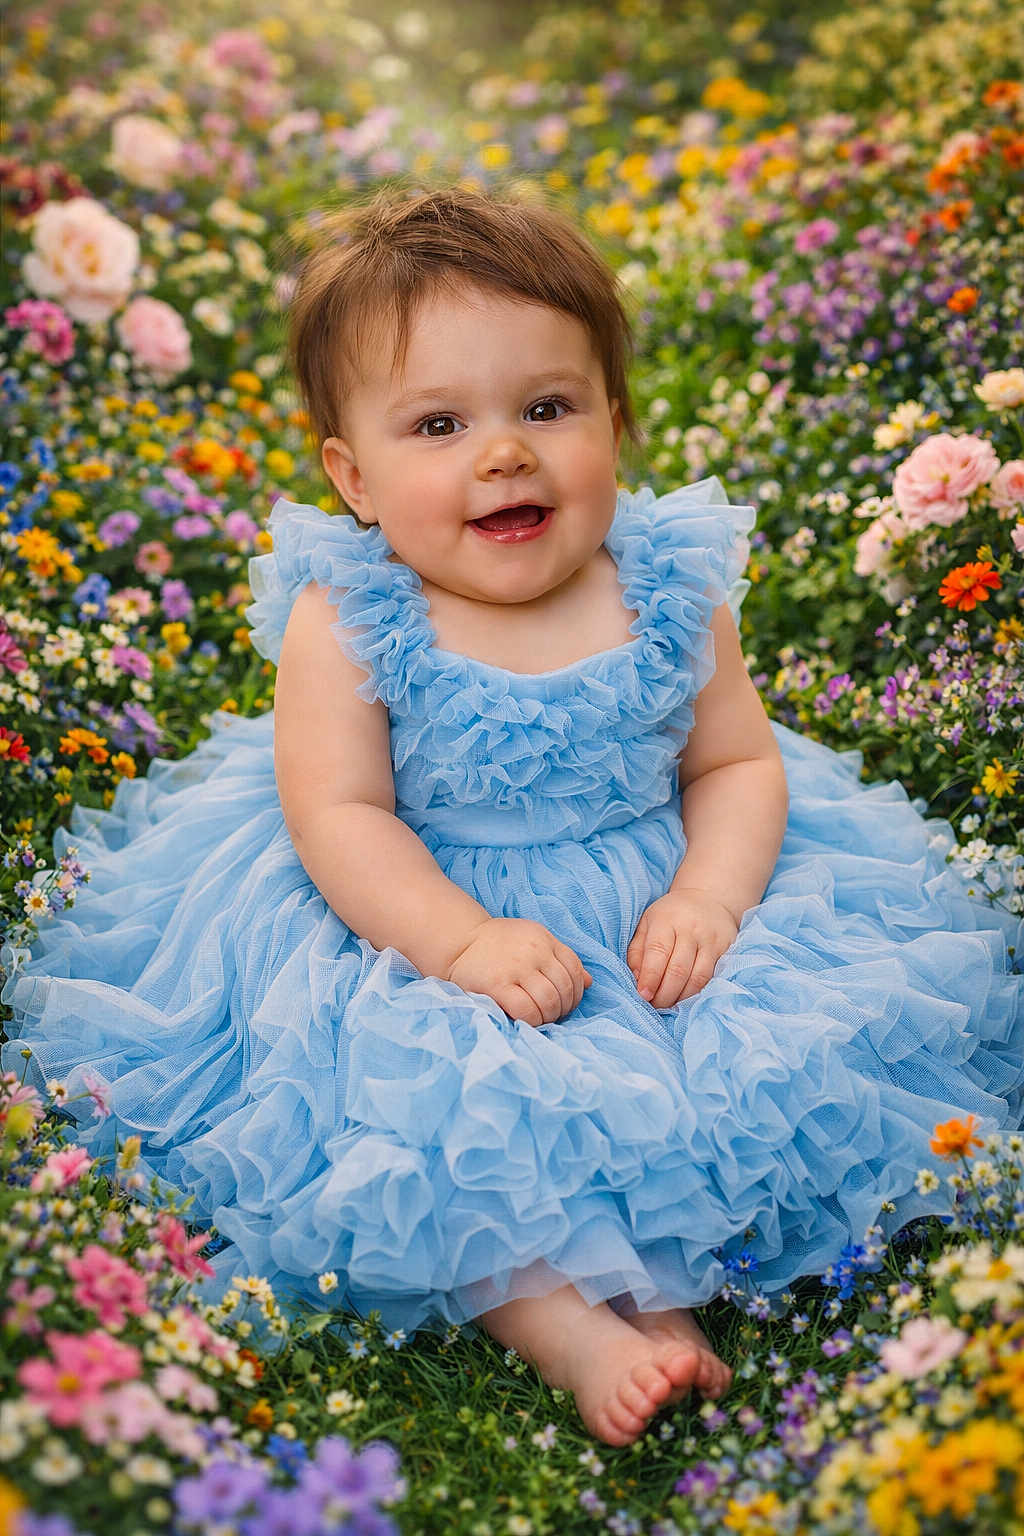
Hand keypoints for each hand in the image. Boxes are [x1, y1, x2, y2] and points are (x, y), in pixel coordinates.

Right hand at [446, 917, 591, 1026]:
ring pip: (550, 1001)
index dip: (576, 991)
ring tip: (540, 1019)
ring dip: (549, 1017)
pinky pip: (526, 1010)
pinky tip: (526, 1020)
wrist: (458, 940)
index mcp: (544, 938)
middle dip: (564, 1008)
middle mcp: (534, 950)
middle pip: (565, 988)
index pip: (575, 968)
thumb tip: (589, 982)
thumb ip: (559, 959)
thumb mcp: (532, 941)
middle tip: (552, 1015)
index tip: (565, 1002)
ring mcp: (516, 967)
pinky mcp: (498, 984)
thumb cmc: (497, 944)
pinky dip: (532, 1021)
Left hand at [626, 888, 737, 1008]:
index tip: (643, 996)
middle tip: (655, 1006)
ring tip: (669, 1005)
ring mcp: (711, 939)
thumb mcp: (647, 924)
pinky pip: (713, 977)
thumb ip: (637, 951)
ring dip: (682, 998)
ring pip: (698, 977)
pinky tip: (688, 998)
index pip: (657, 952)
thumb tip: (636, 980)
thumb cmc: (670, 916)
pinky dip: (699, 992)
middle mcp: (690, 929)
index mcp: (666, 920)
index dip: (650, 977)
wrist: (708, 898)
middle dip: (665, 994)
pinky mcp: (727, 948)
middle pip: (678, 969)